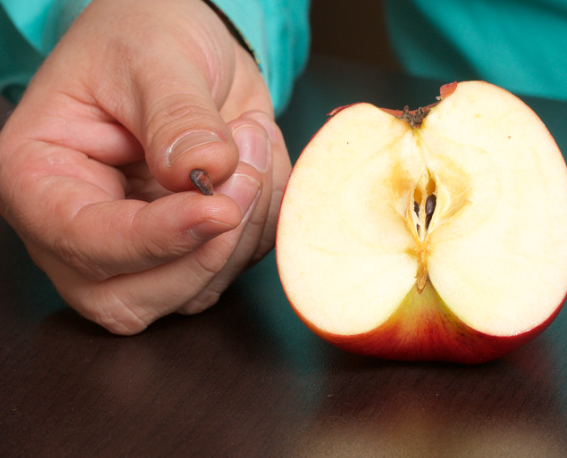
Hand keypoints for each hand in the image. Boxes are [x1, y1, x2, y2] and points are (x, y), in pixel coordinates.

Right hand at [0, 0, 290, 333]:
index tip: (216, 209)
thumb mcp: (155, 58)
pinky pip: (238, 265)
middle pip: (132, 298)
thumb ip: (176, 115)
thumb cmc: (146, 38)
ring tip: (250, 141)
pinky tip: (258, 163)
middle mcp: (81, 230)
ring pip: (194, 291)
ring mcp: (139, 249)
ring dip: (244, 228)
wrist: (187, 45)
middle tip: (244, 171)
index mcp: (41, 179)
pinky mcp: (190, 248)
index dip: (154, 238)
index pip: (83, 242)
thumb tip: (201, 171)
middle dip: (204, 249)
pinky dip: (264, 222)